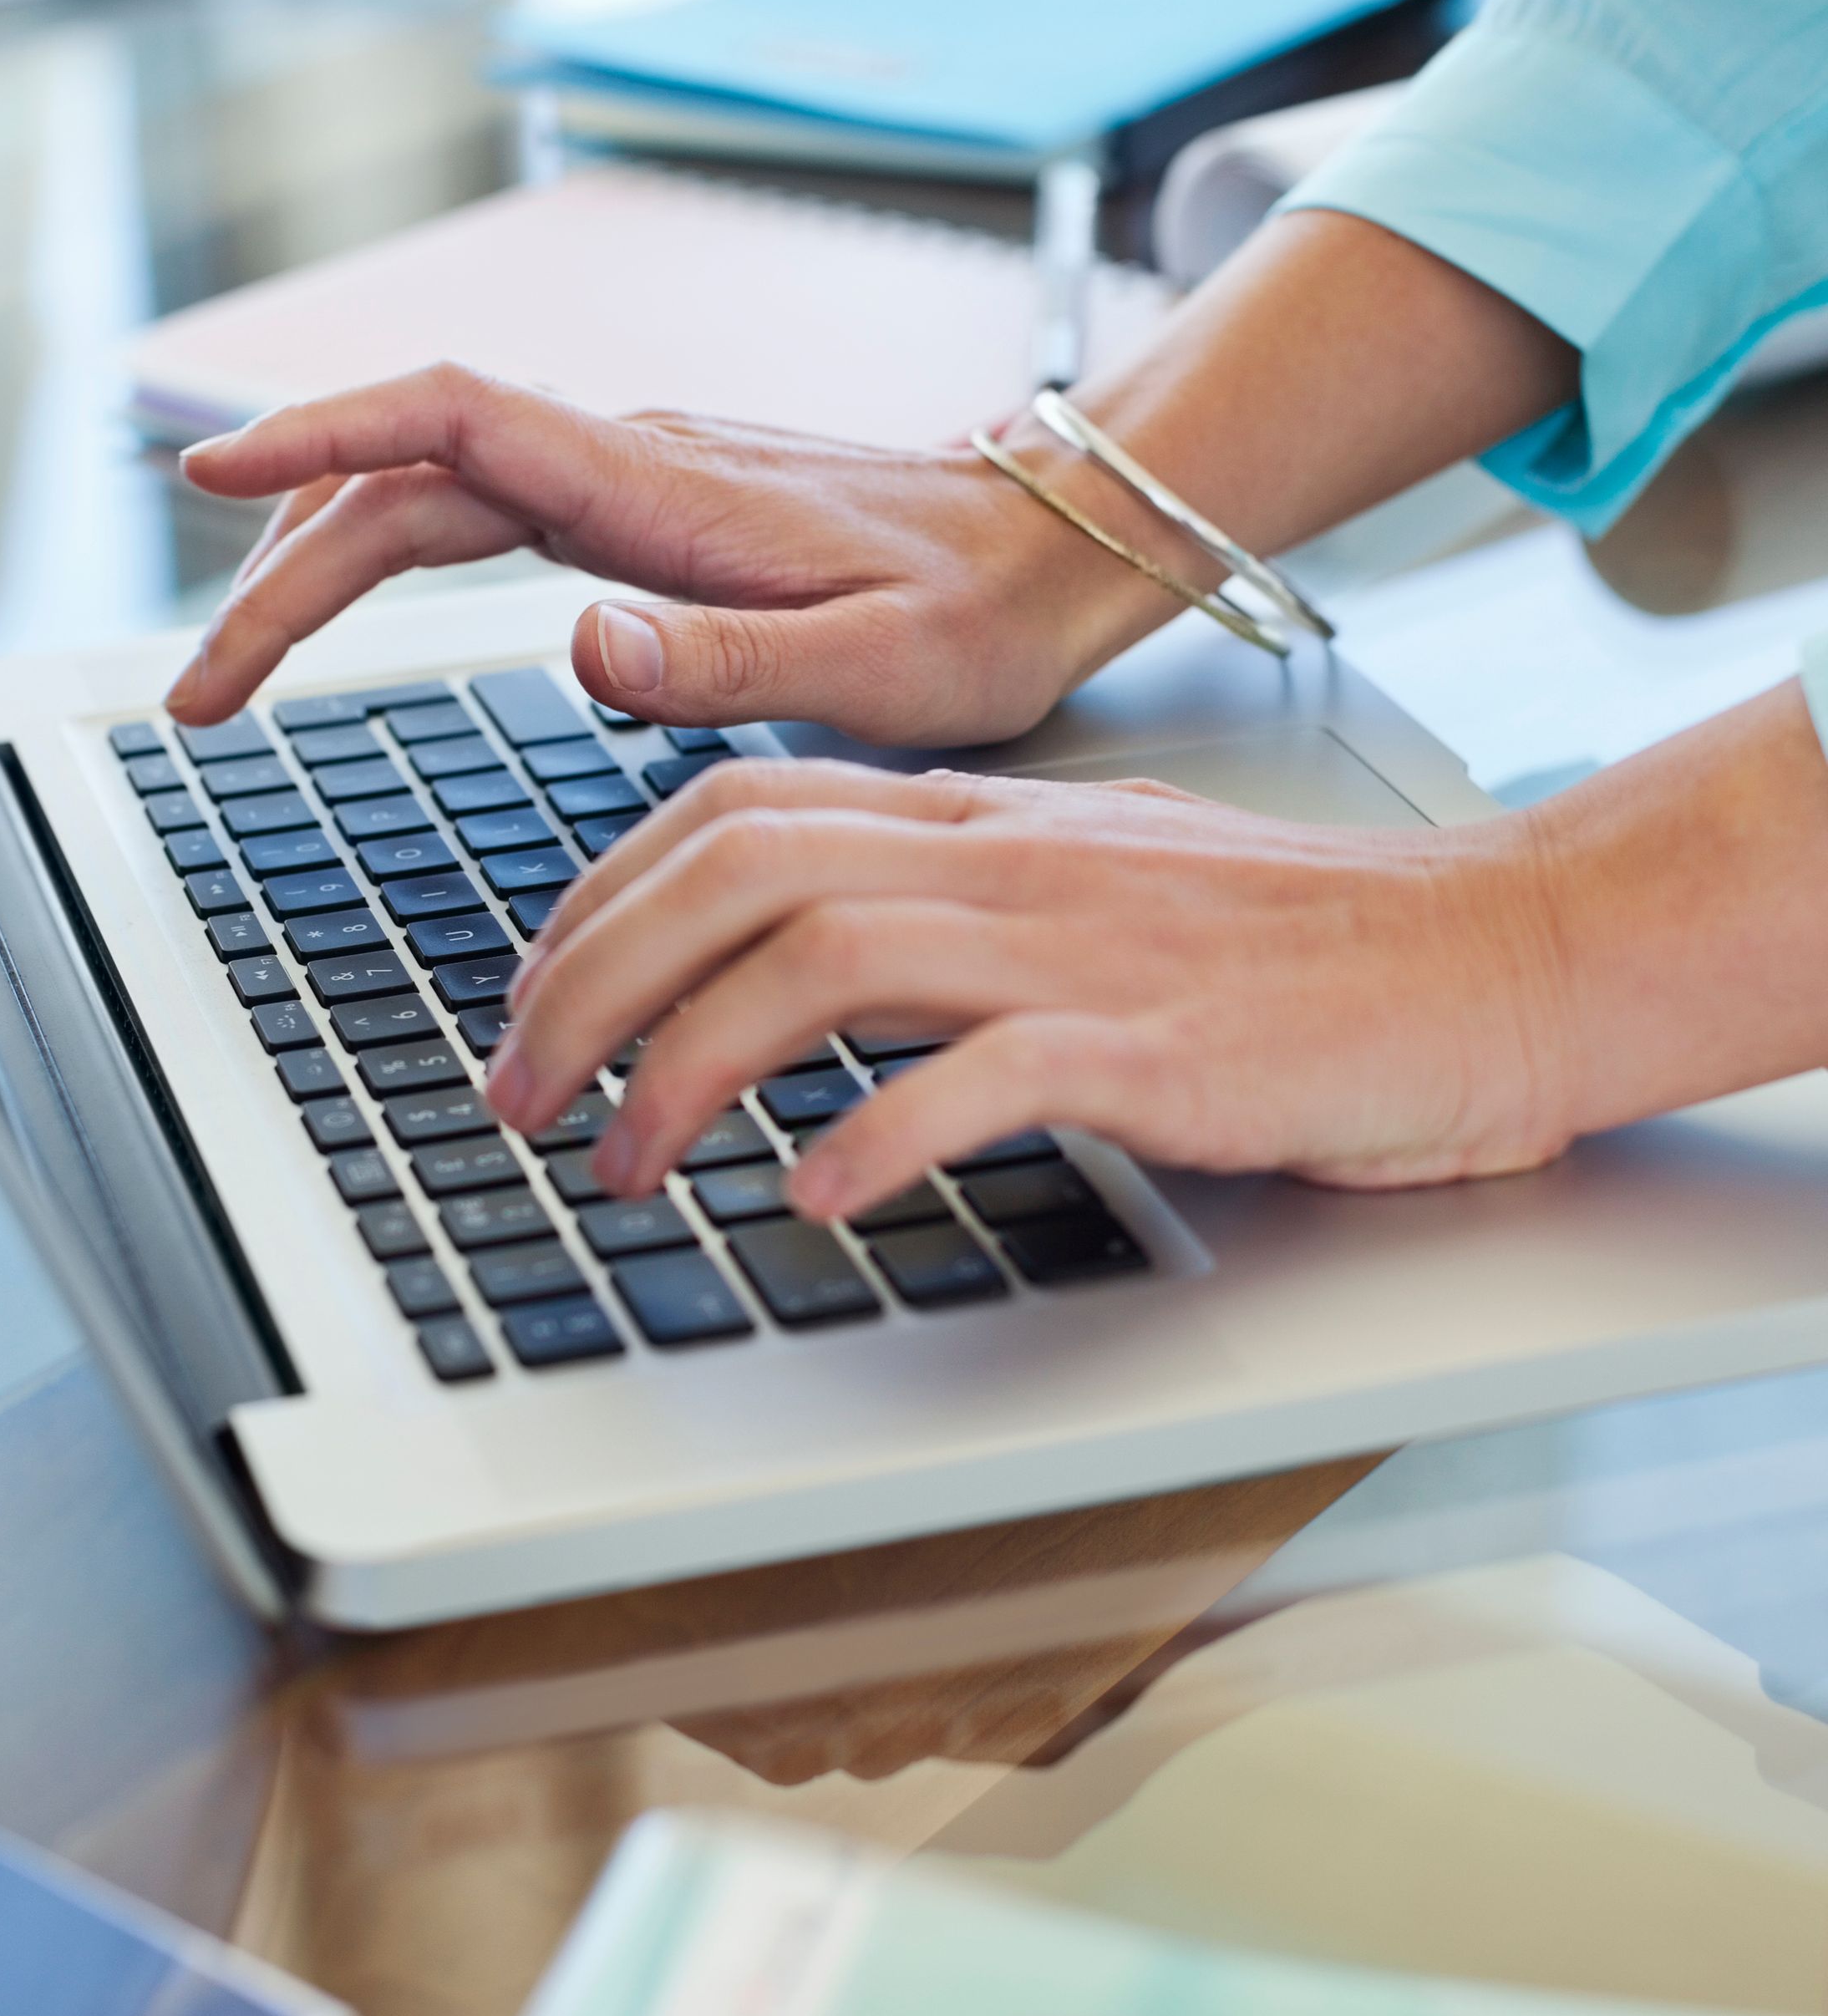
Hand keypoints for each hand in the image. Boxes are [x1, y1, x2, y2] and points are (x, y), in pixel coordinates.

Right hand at [166, 366, 1131, 742]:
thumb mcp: (866, 669)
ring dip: (313, 568)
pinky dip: (379, 546)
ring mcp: (621, 475)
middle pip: (400, 482)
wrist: (1046, 551)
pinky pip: (470, 505)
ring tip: (234, 675)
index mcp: (657, 485)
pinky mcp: (631, 505)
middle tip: (199, 702)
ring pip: (424, 493)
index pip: (449, 424)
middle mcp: (621, 459)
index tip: (208, 475)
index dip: (318, 437)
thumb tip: (577, 646)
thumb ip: (718, 663)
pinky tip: (339, 597)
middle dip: (278, 580)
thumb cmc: (969, 618)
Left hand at [483, 757, 1577, 1211]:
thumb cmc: (1295, 950)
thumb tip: (794, 965)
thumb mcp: (1087, 888)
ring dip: (687, 1067)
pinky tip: (817, 1202)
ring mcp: (1079, 945)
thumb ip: (943, 903)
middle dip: (590, 987)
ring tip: (627, 1168)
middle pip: (732, 874)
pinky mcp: (1159, 1047)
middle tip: (521, 1102)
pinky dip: (878, 1138)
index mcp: (978, 816)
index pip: (729, 813)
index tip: (533, 1002)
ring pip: (819, 959)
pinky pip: (985, 1075)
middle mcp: (1004, 858)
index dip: (596, 905)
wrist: (1494, 958)